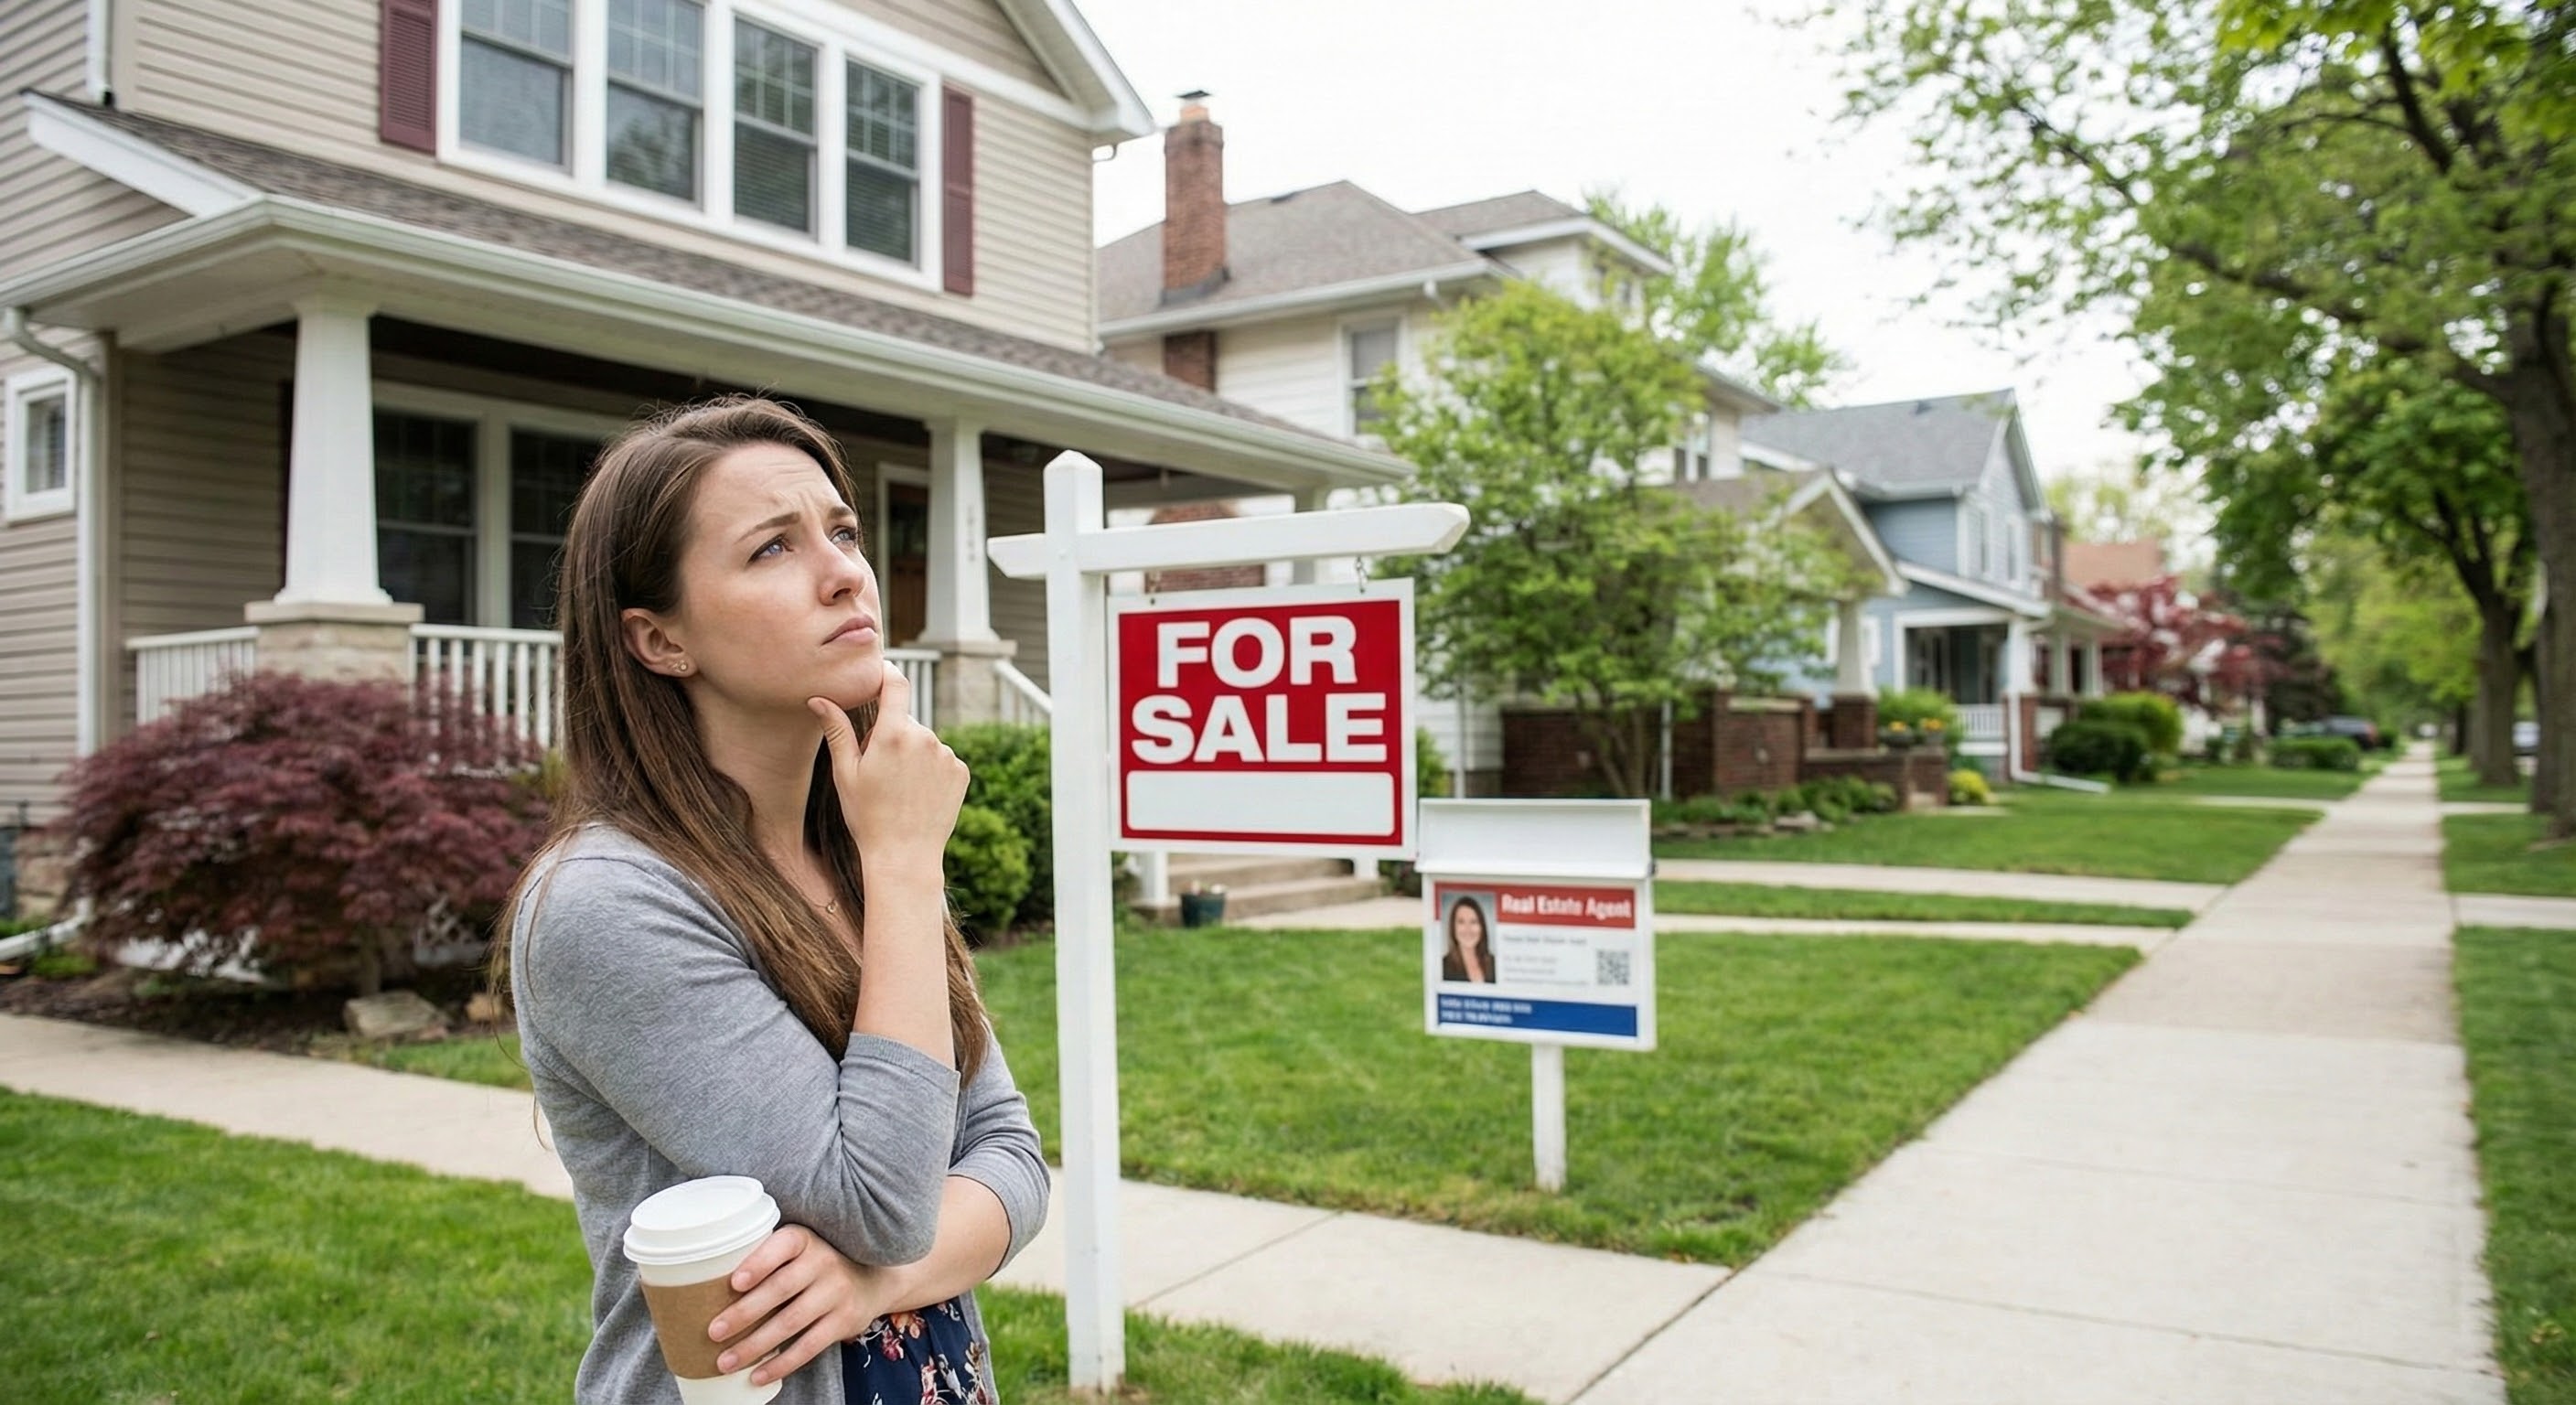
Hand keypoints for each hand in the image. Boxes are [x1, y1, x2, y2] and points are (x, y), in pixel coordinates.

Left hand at [709, 1224, 898, 1387]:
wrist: (872, 1281)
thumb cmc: (815, 1265)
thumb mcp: (798, 1249)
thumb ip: (766, 1257)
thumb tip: (703, 1283)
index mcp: (805, 1239)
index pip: (783, 1245)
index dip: (759, 1263)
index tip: (733, 1283)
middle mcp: (824, 1262)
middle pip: (781, 1288)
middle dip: (745, 1312)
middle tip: (714, 1331)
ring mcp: (837, 1292)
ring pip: (792, 1321)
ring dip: (755, 1344)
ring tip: (725, 1361)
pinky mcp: (844, 1321)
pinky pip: (809, 1346)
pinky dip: (781, 1363)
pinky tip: (758, 1375)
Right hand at [809, 668, 967, 875]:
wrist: (905, 856)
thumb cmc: (867, 816)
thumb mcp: (845, 773)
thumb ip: (836, 730)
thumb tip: (819, 698)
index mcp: (894, 734)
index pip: (895, 684)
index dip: (887, 673)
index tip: (880, 671)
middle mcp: (926, 738)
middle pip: (905, 720)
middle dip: (891, 734)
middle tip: (878, 770)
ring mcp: (947, 755)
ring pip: (924, 741)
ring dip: (912, 753)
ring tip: (899, 789)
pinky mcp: (962, 771)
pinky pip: (941, 759)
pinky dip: (930, 769)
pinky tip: (918, 794)